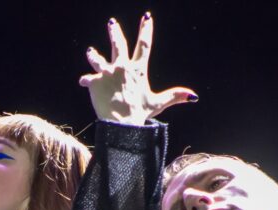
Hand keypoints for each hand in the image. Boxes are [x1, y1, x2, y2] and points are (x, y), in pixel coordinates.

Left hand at [79, 13, 197, 124]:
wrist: (121, 123)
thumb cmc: (139, 113)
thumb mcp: (157, 103)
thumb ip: (173, 96)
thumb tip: (194, 96)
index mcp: (138, 70)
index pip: (144, 45)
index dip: (146, 29)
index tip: (146, 17)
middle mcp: (122, 67)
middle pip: (118, 44)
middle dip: (115, 32)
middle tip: (112, 23)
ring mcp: (107, 73)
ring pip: (97, 59)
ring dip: (93, 55)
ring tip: (90, 51)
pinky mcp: (94, 81)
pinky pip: (86, 79)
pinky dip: (85, 81)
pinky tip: (83, 82)